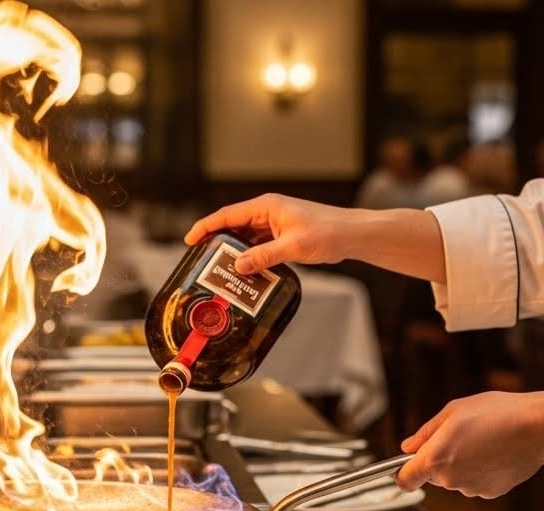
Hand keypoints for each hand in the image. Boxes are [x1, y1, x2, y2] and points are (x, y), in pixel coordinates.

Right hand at [184, 194, 446, 282]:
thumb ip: (263, 256)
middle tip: (202, 259)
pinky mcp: (283, 234)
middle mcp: (268, 211)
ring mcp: (275, 222)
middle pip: (233, 225)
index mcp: (266, 207)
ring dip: (234, 251)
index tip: (190, 240)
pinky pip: (259, 244)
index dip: (206, 227)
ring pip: (246, 237)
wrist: (353, 234)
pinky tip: (245, 271)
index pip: (227, 215)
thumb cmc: (328, 233)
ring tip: (219, 269)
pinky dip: (250, 256)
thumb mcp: (293, 247)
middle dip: (216, 241)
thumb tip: (238, 266)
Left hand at [396, 391, 543, 497]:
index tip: (405, 467)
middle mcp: (450, 480)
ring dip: (462, 465)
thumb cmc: (497, 413)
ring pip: (455, 479)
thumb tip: (408, 446)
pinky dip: (481, 472)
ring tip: (484, 441)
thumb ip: (425, 433)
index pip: (404, 479)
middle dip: (440, 459)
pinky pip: (476, 483)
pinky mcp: (491, 493)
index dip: (402, 473)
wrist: (539, 427)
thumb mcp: (453, 412)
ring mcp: (471, 489)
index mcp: (435, 458)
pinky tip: (496, 453)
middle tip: (461, 436)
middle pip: (433, 476)